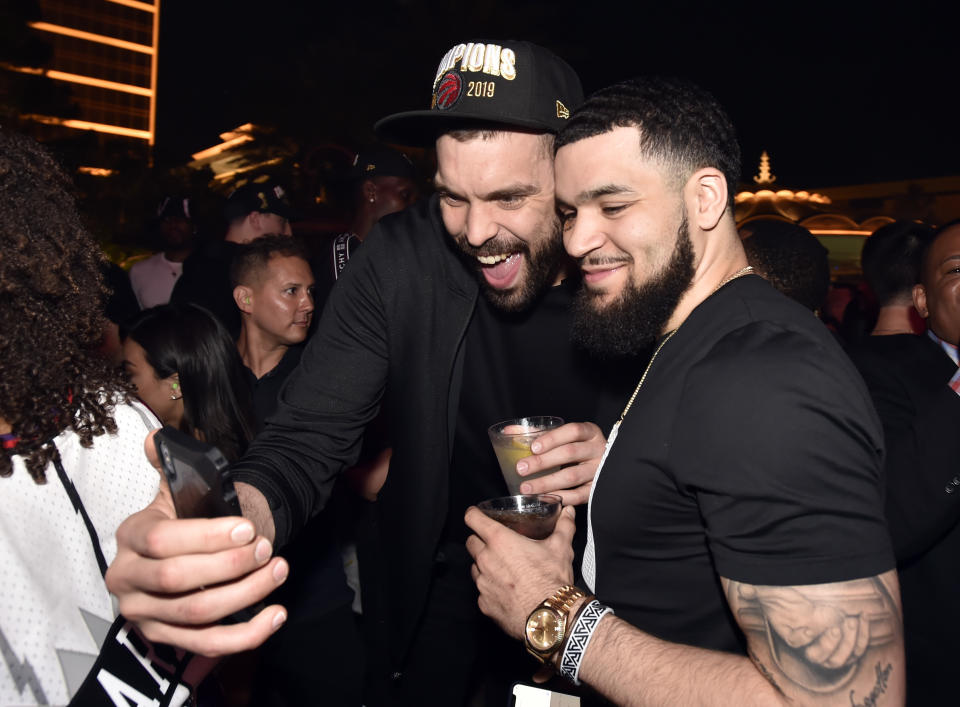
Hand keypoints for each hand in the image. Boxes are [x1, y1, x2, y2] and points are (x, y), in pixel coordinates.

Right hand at [104, 430, 289, 656]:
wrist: (187, 551)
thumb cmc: (187, 519)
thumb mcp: (176, 490)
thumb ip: (168, 465)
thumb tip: (154, 438)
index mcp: (130, 537)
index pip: (162, 540)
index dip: (207, 536)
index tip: (248, 529)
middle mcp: (127, 579)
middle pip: (178, 579)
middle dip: (229, 565)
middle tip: (267, 549)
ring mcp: (145, 614)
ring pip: (197, 613)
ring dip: (246, 593)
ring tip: (279, 570)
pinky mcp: (167, 639)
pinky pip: (208, 644)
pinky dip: (247, 634)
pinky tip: (276, 614)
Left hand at [465, 504, 576, 639]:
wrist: (550, 617)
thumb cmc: (552, 581)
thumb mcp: (561, 548)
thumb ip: (564, 526)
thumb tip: (568, 513)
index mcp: (500, 541)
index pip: (473, 519)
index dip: (474, 514)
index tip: (476, 515)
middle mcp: (486, 560)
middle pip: (471, 542)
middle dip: (479, 540)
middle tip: (494, 543)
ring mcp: (483, 583)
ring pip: (475, 567)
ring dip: (484, 565)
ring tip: (502, 568)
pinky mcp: (484, 603)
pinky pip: (482, 591)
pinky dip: (490, 588)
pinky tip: (505, 590)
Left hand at [516, 421, 604, 504]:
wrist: (602, 463)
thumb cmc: (577, 447)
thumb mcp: (564, 436)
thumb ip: (539, 433)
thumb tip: (509, 431)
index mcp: (590, 432)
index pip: (573, 431)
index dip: (552, 438)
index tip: (533, 447)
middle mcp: (597, 450)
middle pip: (569, 453)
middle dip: (542, 462)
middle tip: (521, 468)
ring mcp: (599, 471)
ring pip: (572, 476)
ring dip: (546, 483)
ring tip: (526, 487)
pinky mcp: (596, 489)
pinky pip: (578, 495)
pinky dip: (560, 497)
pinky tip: (543, 498)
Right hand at [741, 585, 869, 668]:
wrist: (809, 597)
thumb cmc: (790, 596)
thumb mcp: (772, 591)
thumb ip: (757, 591)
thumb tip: (742, 590)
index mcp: (793, 636)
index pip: (798, 643)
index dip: (806, 637)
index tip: (813, 625)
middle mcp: (811, 649)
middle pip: (822, 658)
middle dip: (831, 644)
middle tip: (837, 625)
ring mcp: (831, 651)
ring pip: (843, 659)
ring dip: (850, 641)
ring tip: (852, 620)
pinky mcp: (848, 647)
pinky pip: (858, 649)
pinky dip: (863, 635)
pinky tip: (861, 616)